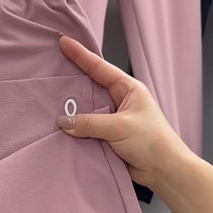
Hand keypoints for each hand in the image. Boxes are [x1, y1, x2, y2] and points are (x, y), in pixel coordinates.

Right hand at [56, 36, 186, 189]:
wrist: (163, 170)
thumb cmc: (151, 141)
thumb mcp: (119, 126)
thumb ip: (89, 123)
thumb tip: (63, 121)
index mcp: (127, 89)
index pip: (99, 68)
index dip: (80, 55)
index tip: (63, 42)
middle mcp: (119, 102)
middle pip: (90, 88)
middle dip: (72, 82)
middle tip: (50, 72)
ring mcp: (113, 120)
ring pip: (87, 112)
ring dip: (72, 111)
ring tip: (49, 103)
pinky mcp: (108, 138)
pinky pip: (87, 131)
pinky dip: (76, 131)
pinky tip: (61, 130)